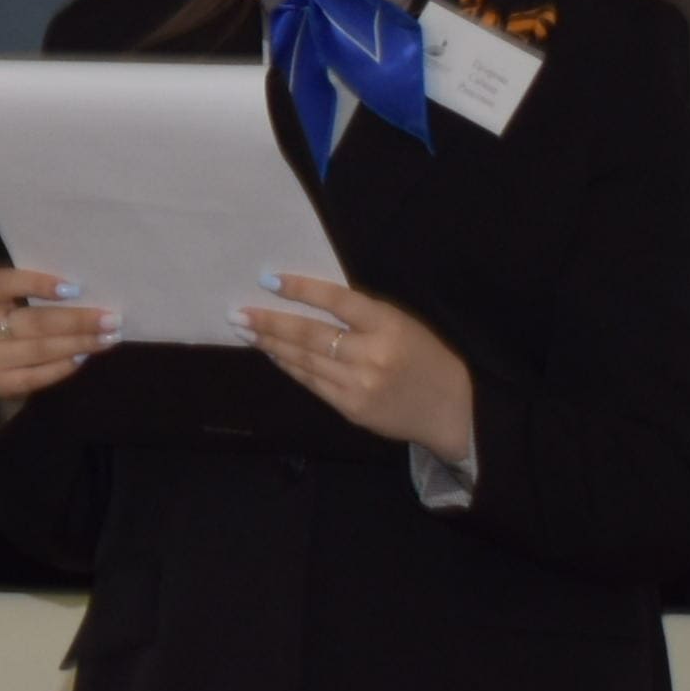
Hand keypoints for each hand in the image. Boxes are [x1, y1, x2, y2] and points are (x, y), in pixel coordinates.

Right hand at [0, 262, 112, 404]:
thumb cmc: (11, 315)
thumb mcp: (12, 297)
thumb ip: (37, 291)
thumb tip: (88, 290)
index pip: (4, 283)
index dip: (37, 283)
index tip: (75, 288)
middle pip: (33, 322)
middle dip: (77, 321)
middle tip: (111, 319)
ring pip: (39, 350)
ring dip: (78, 344)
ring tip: (107, 338)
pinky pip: (36, 376)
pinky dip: (63, 367)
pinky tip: (84, 358)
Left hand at [242, 274, 478, 456]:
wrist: (452, 410)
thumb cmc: (426, 357)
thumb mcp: (403, 324)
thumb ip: (362, 315)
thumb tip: (309, 302)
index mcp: (389, 326)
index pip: (338, 301)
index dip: (301, 289)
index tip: (268, 279)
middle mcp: (372, 355)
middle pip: (310, 335)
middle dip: (269, 323)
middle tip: (237, 313)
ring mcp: (359, 385)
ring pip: (304, 360)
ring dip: (271, 345)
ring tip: (245, 330)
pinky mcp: (351, 408)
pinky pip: (312, 383)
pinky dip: (289, 366)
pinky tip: (272, 354)